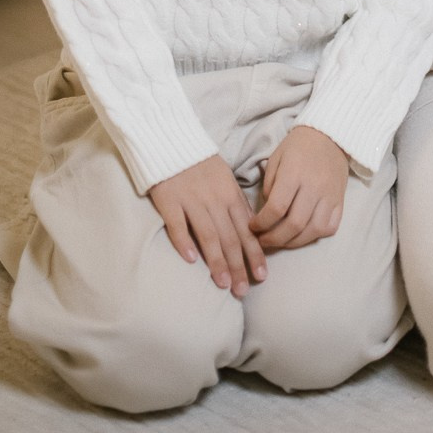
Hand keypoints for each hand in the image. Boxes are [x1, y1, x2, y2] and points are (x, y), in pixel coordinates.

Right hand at [148, 155, 267, 294]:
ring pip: (208, 235)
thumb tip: (251, 230)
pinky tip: (191, 260)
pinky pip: (178, 224)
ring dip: (217, 261)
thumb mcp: (226, 180)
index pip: (247, 229)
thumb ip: (237, 204)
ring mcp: (191, 200)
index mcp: (230, 195)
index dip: (254, 254)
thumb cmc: (201, 164)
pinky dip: (184, 242)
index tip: (262, 276)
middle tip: (243, 290)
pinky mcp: (169, 200)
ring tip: (223, 284)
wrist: (171, 141)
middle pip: (229, 237)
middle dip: (238, 266)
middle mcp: (214, 200)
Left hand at [251, 125, 348, 251]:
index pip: (276, 208)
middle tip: (263, 241)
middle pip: (294, 224)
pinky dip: (315, 236)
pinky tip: (303, 234)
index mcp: (294, 173)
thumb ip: (269, 185)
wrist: (330, 135)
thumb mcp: (276, 158)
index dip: (261, 223)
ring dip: (293, 242)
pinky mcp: (340, 202)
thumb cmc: (298, 146)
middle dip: (274, 239)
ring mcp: (330, 196)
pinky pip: (329, 228)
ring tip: (280, 241)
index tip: (252, 227)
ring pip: (313, 231)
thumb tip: (267, 212)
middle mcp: (314, 187)